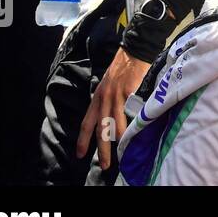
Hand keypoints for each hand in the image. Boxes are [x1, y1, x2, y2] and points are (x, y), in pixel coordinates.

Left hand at [77, 47, 150, 170]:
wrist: (134, 50)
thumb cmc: (123, 67)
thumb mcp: (108, 85)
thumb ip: (108, 100)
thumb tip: (111, 118)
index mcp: (97, 98)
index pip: (86, 123)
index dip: (82, 140)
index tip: (79, 154)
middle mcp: (104, 99)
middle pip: (100, 129)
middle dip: (102, 150)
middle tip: (105, 165)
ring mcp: (117, 96)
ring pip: (116, 124)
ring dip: (120, 140)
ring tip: (125, 151)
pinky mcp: (130, 92)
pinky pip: (132, 113)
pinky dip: (134, 125)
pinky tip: (138, 133)